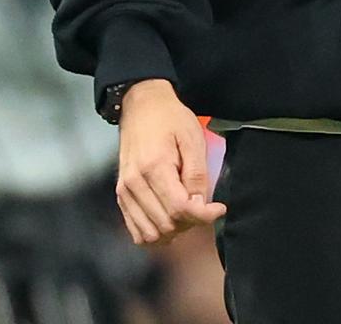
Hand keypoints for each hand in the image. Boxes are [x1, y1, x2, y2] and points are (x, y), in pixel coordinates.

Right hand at [115, 79, 226, 245]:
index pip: (179, 209)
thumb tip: (200, 206)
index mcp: (154, 167)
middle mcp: (134, 184)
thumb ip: (197, 174)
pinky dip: (155, 232)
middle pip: (166, 225)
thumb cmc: (170, 119)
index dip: (203, 215)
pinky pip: (136, 231)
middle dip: (190, 222)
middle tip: (204, 206)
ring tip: (187, 211)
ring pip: (150, 234)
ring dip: (173, 230)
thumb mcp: (193, 138)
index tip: (219, 208)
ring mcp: (125, 192)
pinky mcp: (121, 196)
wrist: (142, 106)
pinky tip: (170, 219)